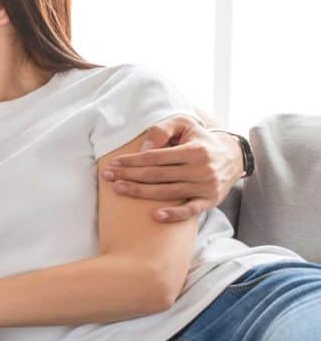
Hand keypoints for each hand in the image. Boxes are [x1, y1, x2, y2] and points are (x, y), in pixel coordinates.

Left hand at [100, 115, 242, 222]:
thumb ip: (164, 130)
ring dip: (141, 192)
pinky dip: (174, 214)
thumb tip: (145, 148)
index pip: (156, 157)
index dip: (133, 161)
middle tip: (107, 177)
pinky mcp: (209, 201)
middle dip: (130, 175)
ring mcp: (206, 187)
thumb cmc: (201, 139)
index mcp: (194, 150)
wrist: (233, 156)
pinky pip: (190, 211)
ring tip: (119, 189)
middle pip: (158, 175)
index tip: (114, 163)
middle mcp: (201, 169)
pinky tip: (155, 216)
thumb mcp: (186, 124)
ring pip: (168, 192)